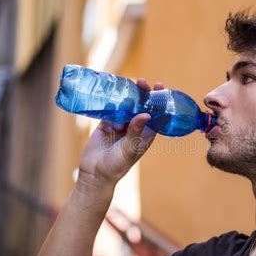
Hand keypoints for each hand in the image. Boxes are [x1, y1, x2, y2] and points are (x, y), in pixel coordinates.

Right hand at [76, 79, 164, 194]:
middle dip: (143, 94)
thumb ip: (136, 131)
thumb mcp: (130, 148)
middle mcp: (134, 127)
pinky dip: (111, 106)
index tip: (160, 87)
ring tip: (125, 94)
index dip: (159, 101)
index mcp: (145, 134)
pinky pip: (110, 110)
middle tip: (142, 82)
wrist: (95, 173)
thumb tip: (147, 114)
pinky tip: (110, 106)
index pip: (156, 114)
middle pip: (141, 106)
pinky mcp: (106, 123)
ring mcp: (120, 125)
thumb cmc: (117, 165)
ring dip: (126, 99)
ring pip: (125, 106)